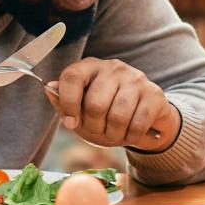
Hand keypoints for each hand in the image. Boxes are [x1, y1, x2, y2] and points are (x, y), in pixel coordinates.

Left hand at [49, 58, 178, 150]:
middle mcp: (114, 68)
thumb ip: (63, 101)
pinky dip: (131, 137)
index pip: (72, 77)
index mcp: (91, 67)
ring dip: (114, 135)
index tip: (70, 123)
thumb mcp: (81, 110)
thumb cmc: (107, 113)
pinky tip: (131, 134)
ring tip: (115, 134)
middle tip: (99, 131)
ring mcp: (136, 78)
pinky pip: (138, 124)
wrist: (145, 119)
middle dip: (94, 127)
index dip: (68, 103)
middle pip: (95, 104)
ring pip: (118, 116)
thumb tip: (49, 88)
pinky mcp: (154, 94)